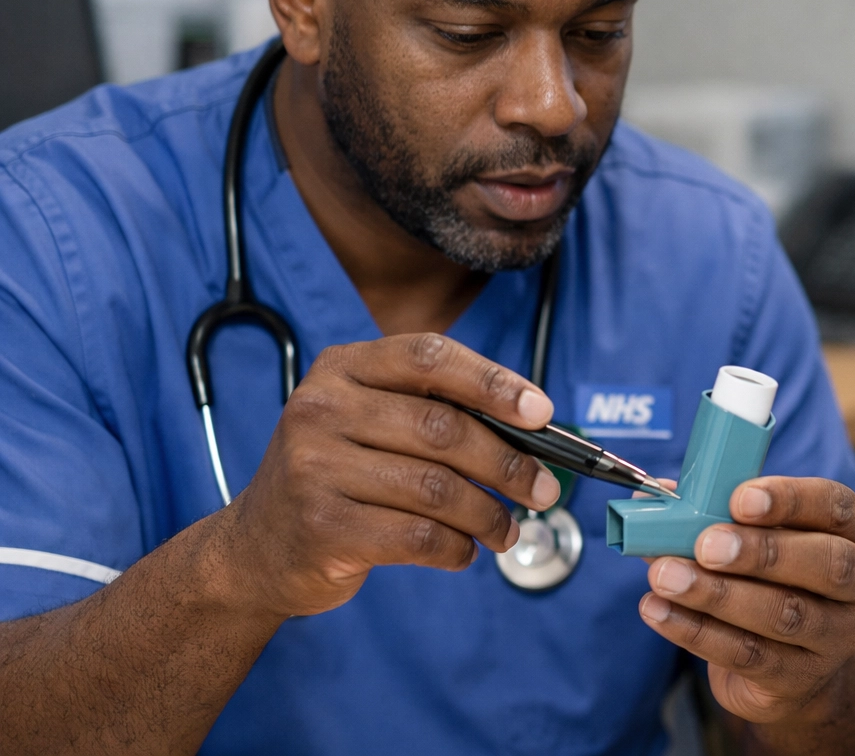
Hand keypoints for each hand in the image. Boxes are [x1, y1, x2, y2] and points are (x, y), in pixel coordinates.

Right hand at [212, 333, 559, 618]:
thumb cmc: (337, 477)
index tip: (543, 412)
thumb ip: (435, 413)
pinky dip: (458, 547)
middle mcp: (321, 409)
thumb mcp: (368, 423)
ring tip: (508, 529)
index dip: (494, 382)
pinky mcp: (322, 528)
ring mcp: (315, 468)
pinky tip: (465, 550)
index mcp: (342, 369)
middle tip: (546, 489)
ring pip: (439, 489)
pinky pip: (419, 536)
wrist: (254, 550)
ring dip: (490, 514)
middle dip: (510, 463)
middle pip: (444, 430)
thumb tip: (534, 431)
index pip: (430, 358)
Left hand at [637, 476, 854, 722]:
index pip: (836, 507)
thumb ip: (722, 511)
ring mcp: (839, 639)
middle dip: (763, 552)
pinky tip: (659, 610)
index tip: (740, 497)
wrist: (798, 668)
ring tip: (665, 576)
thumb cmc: (779, 580)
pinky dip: (697, 631)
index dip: (791, 499)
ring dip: (717, 594)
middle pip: (827, 565)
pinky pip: (748, 655)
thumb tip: (661, 492)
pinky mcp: (800, 680)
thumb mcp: (767, 537)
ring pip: (784, 615)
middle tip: (706, 545)